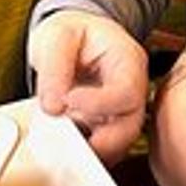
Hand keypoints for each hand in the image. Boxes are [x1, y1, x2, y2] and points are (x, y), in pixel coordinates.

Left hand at [28, 10, 149, 163]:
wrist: (72, 39)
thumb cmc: (70, 33)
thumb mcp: (57, 35)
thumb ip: (54, 66)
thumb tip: (53, 106)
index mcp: (128, 60)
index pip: (126, 92)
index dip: (98, 104)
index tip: (66, 102)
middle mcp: (132, 89)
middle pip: (130, 127)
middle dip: (99, 141)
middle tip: (63, 140)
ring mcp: (122, 111)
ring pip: (118, 145)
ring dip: (90, 149)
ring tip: (60, 141)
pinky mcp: (108, 127)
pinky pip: (104, 149)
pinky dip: (84, 152)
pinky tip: (63, 144)